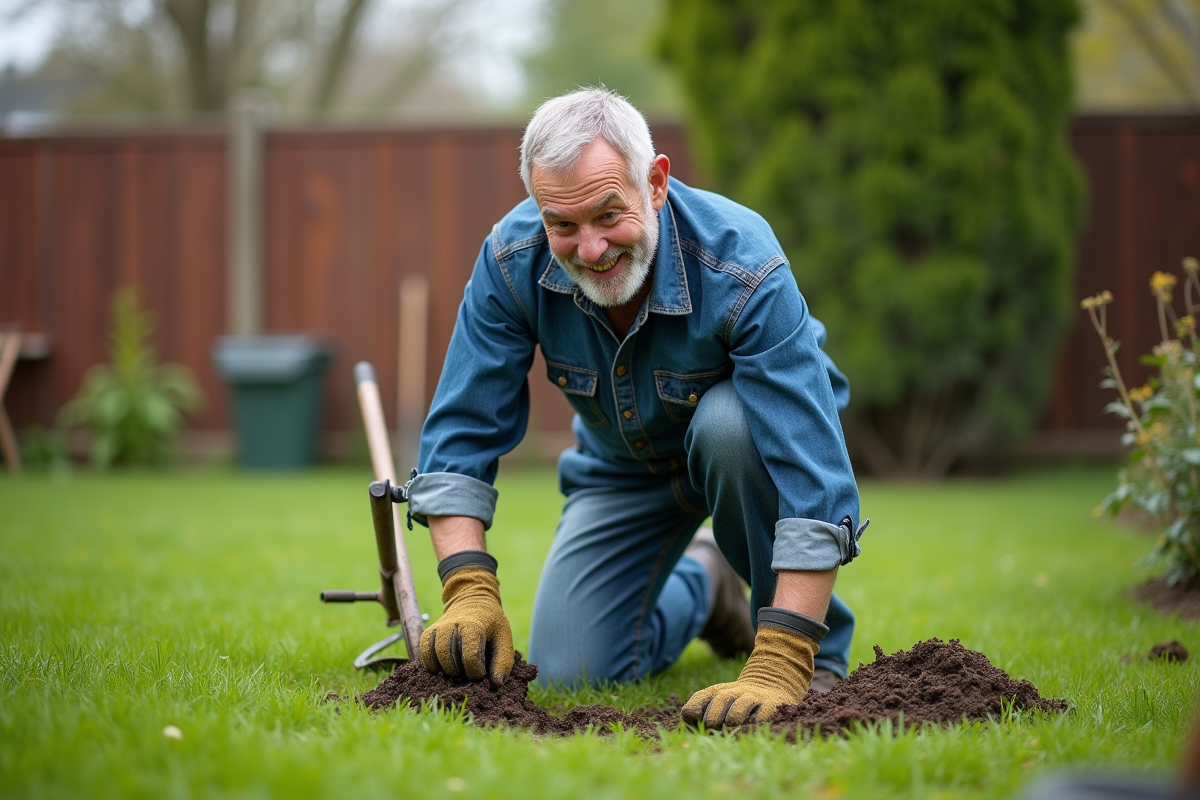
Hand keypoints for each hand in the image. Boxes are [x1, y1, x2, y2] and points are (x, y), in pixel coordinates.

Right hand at [419, 566, 513, 687]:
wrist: (473, 601)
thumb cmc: (491, 624)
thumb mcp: (504, 638)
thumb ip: (502, 662)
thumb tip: (495, 685)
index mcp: (474, 624)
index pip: (470, 655)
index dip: (475, 671)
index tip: (481, 673)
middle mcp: (452, 623)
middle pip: (448, 655)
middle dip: (459, 672)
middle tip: (468, 673)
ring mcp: (438, 627)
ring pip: (434, 654)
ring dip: (445, 669)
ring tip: (457, 670)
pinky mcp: (428, 633)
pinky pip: (424, 652)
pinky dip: (432, 664)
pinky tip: (443, 667)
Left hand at [682, 619, 818, 727]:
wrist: (774, 680)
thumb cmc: (739, 698)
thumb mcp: (718, 698)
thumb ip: (699, 706)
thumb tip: (687, 717)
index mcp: (719, 691)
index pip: (703, 696)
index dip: (694, 708)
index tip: (690, 718)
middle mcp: (736, 692)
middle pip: (721, 699)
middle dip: (714, 715)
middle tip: (711, 727)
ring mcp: (754, 697)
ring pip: (741, 706)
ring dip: (733, 717)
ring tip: (730, 726)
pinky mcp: (772, 704)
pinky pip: (764, 714)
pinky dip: (756, 722)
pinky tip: (751, 728)